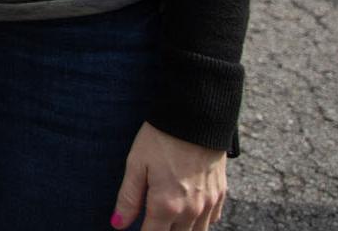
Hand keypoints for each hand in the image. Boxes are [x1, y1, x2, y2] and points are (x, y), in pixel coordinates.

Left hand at [112, 122, 227, 229]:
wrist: (196, 118)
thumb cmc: (161, 138)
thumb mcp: (136, 164)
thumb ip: (128, 198)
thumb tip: (118, 224)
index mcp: (166, 205)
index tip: (135, 228)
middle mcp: (190, 210)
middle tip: (150, 220)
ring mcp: (208, 204)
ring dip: (181, 230)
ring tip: (167, 219)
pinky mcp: (220, 194)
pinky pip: (211, 220)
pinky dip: (199, 221)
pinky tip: (187, 210)